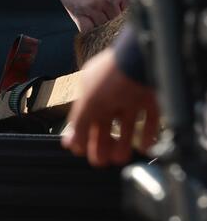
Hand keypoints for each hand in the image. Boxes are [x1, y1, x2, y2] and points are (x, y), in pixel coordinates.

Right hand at [63, 50, 158, 166]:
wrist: (141, 59)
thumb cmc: (110, 77)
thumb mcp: (89, 103)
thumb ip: (79, 124)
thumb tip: (69, 144)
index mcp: (91, 90)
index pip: (84, 116)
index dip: (82, 135)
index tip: (82, 152)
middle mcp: (110, 92)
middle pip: (104, 122)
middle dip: (102, 142)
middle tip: (101, 161)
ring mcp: (131, 94)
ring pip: (126, 122)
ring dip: (123, 142)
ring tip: (120, 159)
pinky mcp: (151, 97)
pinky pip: (149, 118)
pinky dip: (147, 133)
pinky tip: (144, 147)